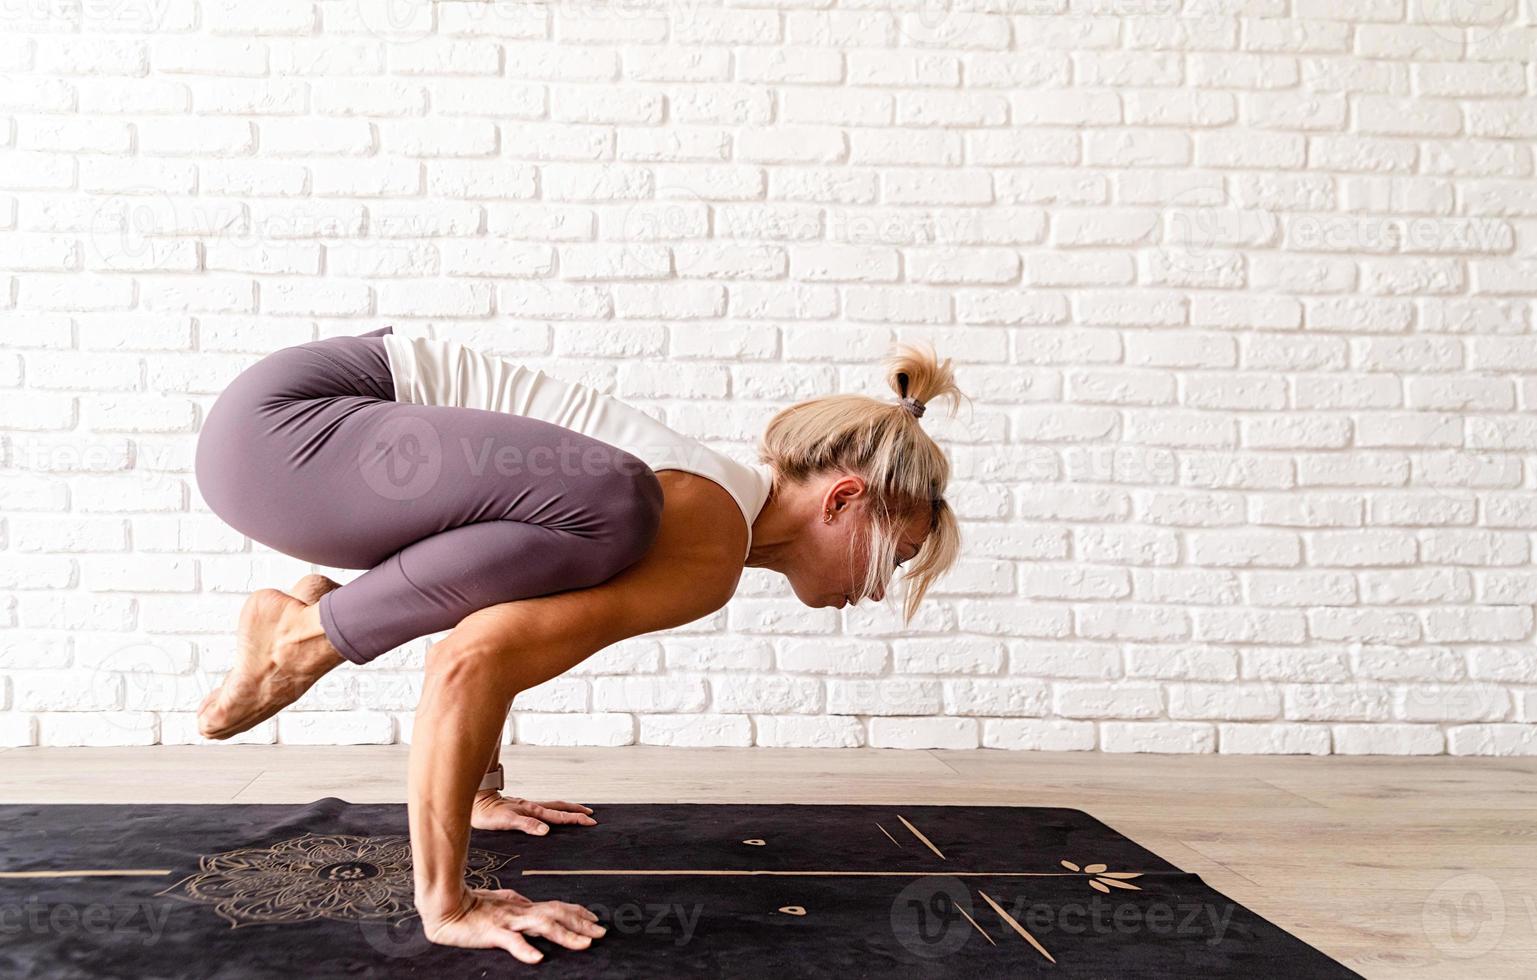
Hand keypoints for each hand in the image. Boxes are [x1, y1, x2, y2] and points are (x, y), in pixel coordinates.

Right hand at [421, 887, 605, 962]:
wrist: (444, 907)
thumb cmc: (472, 907)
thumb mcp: (500, 905)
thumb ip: (517, 905)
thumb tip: (531, 904)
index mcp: (523, 907)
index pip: (556, 907)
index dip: (577, 912)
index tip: (595, 918)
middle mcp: (521, 911)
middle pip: (557, 914)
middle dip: (581, 923)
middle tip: (602, 931)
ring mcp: (508, 921)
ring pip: (542, 925)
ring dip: (565, 934)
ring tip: (584, 944)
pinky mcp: (493, 932)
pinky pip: (511, 941)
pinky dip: (525, 949)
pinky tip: (538, 958)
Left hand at [471, 791, 596, 834]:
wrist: (475, 803)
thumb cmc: (487, 814)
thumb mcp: (507, 821)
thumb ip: (527, 825)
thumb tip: (546, 831)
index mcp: (533, 811)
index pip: (559, 816)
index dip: (575, 819)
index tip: (590, 822)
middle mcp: (532, 807)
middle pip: (560, 808)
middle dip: (576, 812)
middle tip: (591, 815)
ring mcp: (527, 807)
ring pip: (552, 807)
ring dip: (567, 809)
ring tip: (577, 812)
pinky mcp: (521, 809)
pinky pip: (543, 809)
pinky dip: (553, 811)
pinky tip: (551, 815)